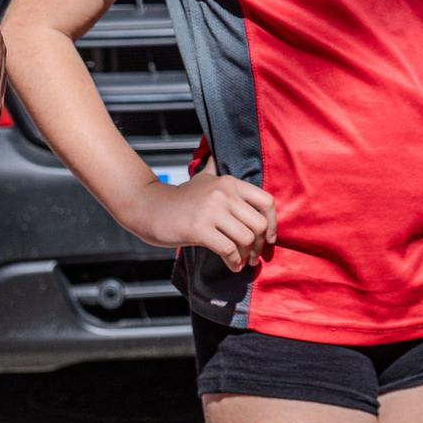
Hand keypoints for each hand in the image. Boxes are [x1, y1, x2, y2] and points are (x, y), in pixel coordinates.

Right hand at [122, 168, 276, 271]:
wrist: (149, 208)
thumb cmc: (178, 200)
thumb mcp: (201, 179)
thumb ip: (213, 169)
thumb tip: (216, 155)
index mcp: (229, 182)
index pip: (266, 201)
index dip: (273, 223)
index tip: (269, 238)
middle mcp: (223, 193)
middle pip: (259, 224)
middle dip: (259, 245)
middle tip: (253, 256)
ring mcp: (211, 210)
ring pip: (246, 238)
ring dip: (246, 256)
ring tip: (241, 262)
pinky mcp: (200, 228)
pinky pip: (228, 250)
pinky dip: (233, 262)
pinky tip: (231, 266)